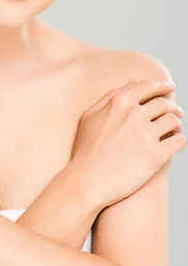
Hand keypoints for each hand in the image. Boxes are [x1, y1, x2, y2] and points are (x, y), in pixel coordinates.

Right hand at [70, 79, 185, 209]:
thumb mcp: (90, 116)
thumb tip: (126, 88)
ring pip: (173, 121)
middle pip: (163, 103)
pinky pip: (178, 141)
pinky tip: (175, 142)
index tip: (169, 86)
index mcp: (120, 102)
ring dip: (177, 122)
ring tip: (175, 127)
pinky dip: (179, 139)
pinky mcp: (156, 156)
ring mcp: (146, 135)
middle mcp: (135, 115)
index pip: (148, 86)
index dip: (161, 85)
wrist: (88, 180)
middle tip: (177, 110)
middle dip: (173, 106)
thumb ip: (108, 98)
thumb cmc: (86, 150)